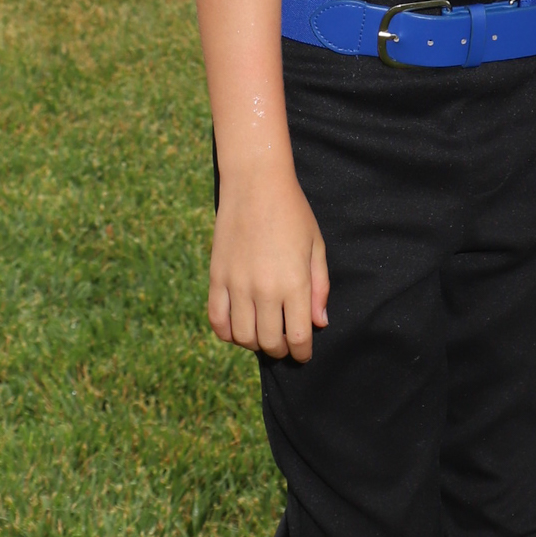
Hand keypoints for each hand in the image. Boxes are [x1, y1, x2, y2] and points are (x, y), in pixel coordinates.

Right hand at [207, 175, 330, 361]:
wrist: (255, 183)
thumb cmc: (293, 212)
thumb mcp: (316, 245)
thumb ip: (319, 287)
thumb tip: (318, 323)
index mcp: (294, 283)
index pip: (297, 337)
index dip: (302, 352)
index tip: (303, 353)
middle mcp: (264, 290)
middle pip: (269, 342)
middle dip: (280, 349)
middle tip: (285, 342)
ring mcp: (237, 285)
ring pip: (242, 337)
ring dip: (254, 343)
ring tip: (263, 333)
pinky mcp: (217, 278)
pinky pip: (217, 321)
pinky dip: (227, 333)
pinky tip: (238, 327)